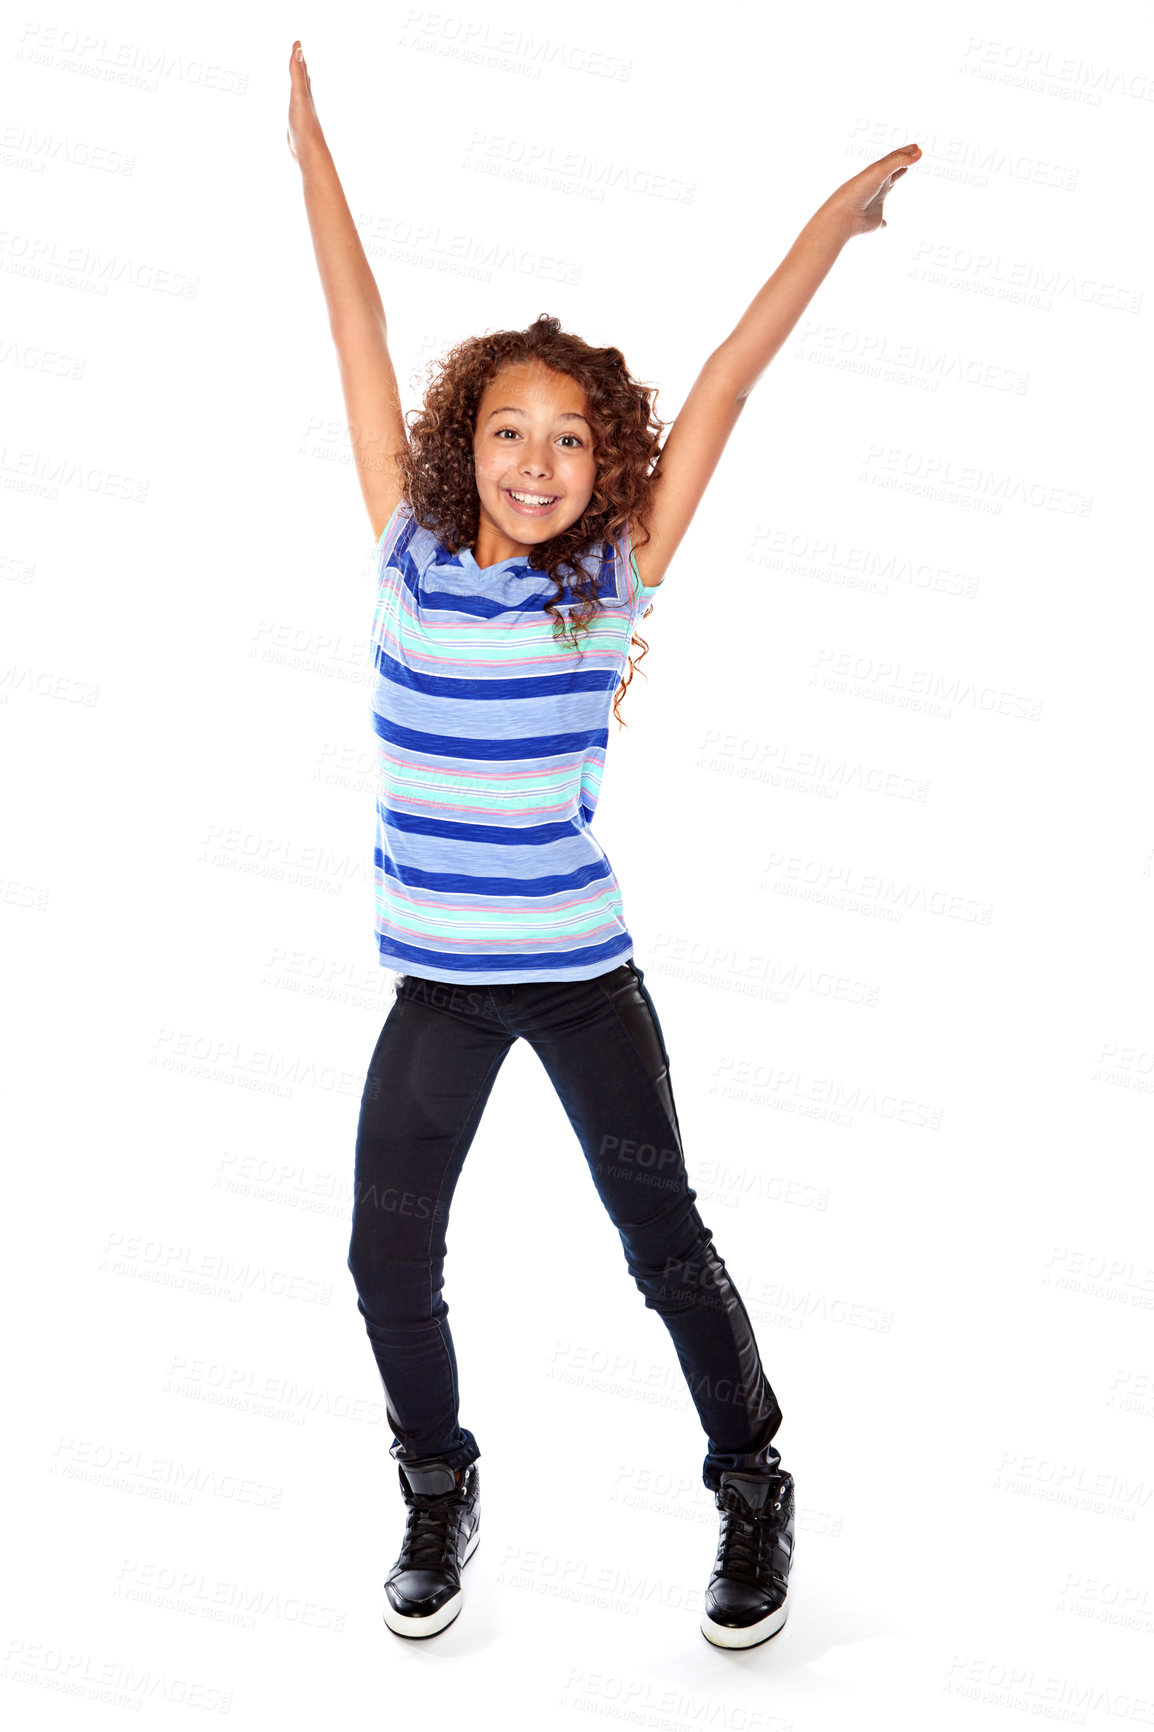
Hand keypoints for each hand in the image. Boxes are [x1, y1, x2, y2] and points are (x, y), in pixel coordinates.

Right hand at [287, 40, 321, 160]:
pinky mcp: (297, 126)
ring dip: (298, 84)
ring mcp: (302, 114)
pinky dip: (293, 102)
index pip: (302, 69)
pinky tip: (293, 106)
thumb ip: (297, 74)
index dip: (299, 55)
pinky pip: (294, 108)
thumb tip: (299, 50)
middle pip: (304, 80)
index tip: (297, 43)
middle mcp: (306, 102)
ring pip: (300, 94)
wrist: (308, 152)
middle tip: (297, 54)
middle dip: (300, 66)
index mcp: (306, 93)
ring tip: (297, 77)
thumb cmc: (304, 124)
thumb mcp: (299, 94)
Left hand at [824, 143, 921, 237]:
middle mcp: (877, 186)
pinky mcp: (875, 220)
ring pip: (886, 192)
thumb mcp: (880, 171)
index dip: (906, 153)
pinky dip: (884, 223)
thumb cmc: (858, 190)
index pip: (894, 159)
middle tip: (913, 156)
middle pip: (892, 172)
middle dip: (902, 164)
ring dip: (892, 185)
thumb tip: (919, 152)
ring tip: (898, 179)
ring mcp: (876, 203)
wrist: (844, 216)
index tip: (917, 148)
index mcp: (878, 173)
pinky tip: (885, 225)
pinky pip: (881, 222)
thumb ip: (899, 161)